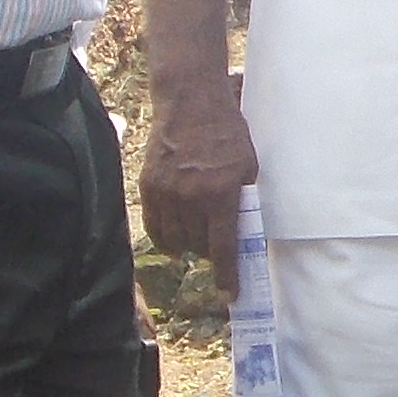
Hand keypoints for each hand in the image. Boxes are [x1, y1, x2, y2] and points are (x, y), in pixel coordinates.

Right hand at [136, 87, 259, 263]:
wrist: (191, 102)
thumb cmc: (227, 132)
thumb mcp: (248, 166)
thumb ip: (244, 199)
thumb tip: (245, 235)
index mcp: (221, 192)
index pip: (223, 247)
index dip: (227, 276)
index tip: (230, 294)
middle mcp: (191, 196)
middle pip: (198, 246)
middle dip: (209, 252)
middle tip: (216, 247)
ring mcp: (167, 192)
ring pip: (175, 240)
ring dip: (188, 245)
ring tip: (196, 236)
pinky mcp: (149, 185)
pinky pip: (154, 226)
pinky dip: (165, 237)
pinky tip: (174, 237)